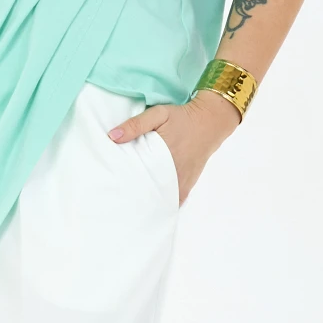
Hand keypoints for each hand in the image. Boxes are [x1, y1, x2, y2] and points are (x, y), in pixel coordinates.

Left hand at [107, 90, 241, 204]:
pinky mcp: (189, 182)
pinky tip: (154, 207)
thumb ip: (136, 125)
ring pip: (164, 200)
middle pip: (151, 193)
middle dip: (136, 198)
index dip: (127, 185)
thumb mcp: (158, 114)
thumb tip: (112, 136)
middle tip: (121, 202)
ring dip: (151, 203)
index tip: (114, 190)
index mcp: (163, 156)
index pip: (140, 177)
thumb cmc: (182, 118)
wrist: (210, 121)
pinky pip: (177, 200)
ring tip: (135, 207)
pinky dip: (166, 204)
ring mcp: (183, 180)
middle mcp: (174, 172)